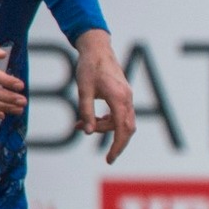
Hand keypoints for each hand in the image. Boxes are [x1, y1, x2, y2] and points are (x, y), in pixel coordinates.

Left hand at [72, 29, 136, 162]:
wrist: (97, 49)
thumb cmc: (89, 67)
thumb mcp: (83, 90)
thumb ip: (86, 112)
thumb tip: (87, 133)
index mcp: (119, 98)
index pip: (123, 129)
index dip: (117, 147)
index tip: (110, 159)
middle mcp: (127, 99)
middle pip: (127, 128)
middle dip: (114, 141)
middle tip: (102, 151)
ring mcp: (127, 97)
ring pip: (122, 122)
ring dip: (103, 127)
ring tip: (80, 124)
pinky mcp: (124, 95)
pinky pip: (120, 114)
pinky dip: (108, 121)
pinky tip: (92, 119)